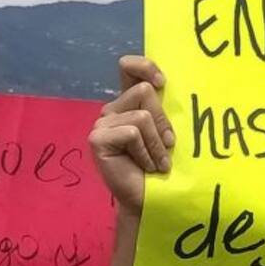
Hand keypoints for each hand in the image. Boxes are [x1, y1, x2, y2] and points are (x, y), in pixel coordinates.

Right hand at [88, 55, 174, 216]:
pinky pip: (132, 133)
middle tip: (167, 147)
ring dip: (156, 144)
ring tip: (156, 163)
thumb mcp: (167, 131)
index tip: (162, 82)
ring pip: (142, 116)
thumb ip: (164, 108)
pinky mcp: (97, 139)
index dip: (144, 66)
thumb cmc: (163, 166)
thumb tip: (167, 84)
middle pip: (145, 91)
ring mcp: (102, 124)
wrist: (151, 199)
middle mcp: (113, 109)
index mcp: (129, 103)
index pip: (128, 67)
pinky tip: (144, 166)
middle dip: (163, 121)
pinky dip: (145, 152)